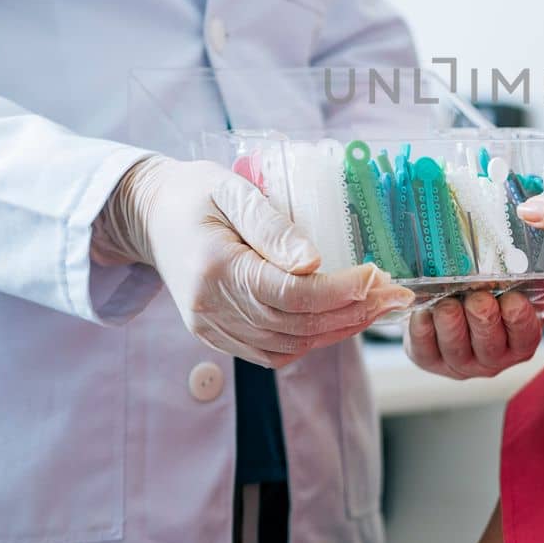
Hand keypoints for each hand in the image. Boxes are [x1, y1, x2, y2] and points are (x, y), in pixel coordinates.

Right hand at [93, 155, 414, 367]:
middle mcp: (210, 307)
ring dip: (338, 330)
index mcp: (215, 267)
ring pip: (288, 345)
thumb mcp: (232, 190)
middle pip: (295, 324)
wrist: (148, 215)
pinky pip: (270, 352)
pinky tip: (337, 321)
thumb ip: (273, 225)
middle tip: (395, 295)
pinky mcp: (214, 335)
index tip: (378, 276)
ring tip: (377, 307)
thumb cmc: (195, 194)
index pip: (290, 293)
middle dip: (352, 312)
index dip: (340, 290)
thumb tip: (315, 261)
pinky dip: (309, 341)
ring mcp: (210, 327)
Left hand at [404, 290, 543, 378]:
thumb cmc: (495, 294)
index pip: (525, 339)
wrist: (446, 298)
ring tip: (449, 302)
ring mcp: (457, 362)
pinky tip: (424, 309)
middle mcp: (490, 360)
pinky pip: (423, 349)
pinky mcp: (426, 358)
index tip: (514, 299)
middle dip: (484, 320)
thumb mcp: (531, 293)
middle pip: (489, 345)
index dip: (519, 321)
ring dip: (452, 324)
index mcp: (519, 345)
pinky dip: (423, 328)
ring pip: (455, 348)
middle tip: (479, 297)